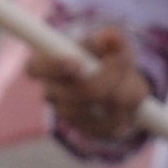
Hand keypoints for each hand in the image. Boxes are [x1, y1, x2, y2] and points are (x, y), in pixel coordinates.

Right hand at [41, 22, 147, 151]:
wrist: (114, 81)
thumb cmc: (104, 54)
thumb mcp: (109, 41)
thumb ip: (112, 38)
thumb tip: (112, 37)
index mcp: (45, 65)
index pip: (37, 67)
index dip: (54, 67)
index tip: (76, 62)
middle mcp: (51, 92)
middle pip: (77, 91)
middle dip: (107, 77)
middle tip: (125, 60)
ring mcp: (67, 115)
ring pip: (97, 109)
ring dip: (121, 92)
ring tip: (130, 79)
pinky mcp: (87, 131)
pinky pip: (110, 125)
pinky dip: (126, 111)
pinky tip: (129, 100)